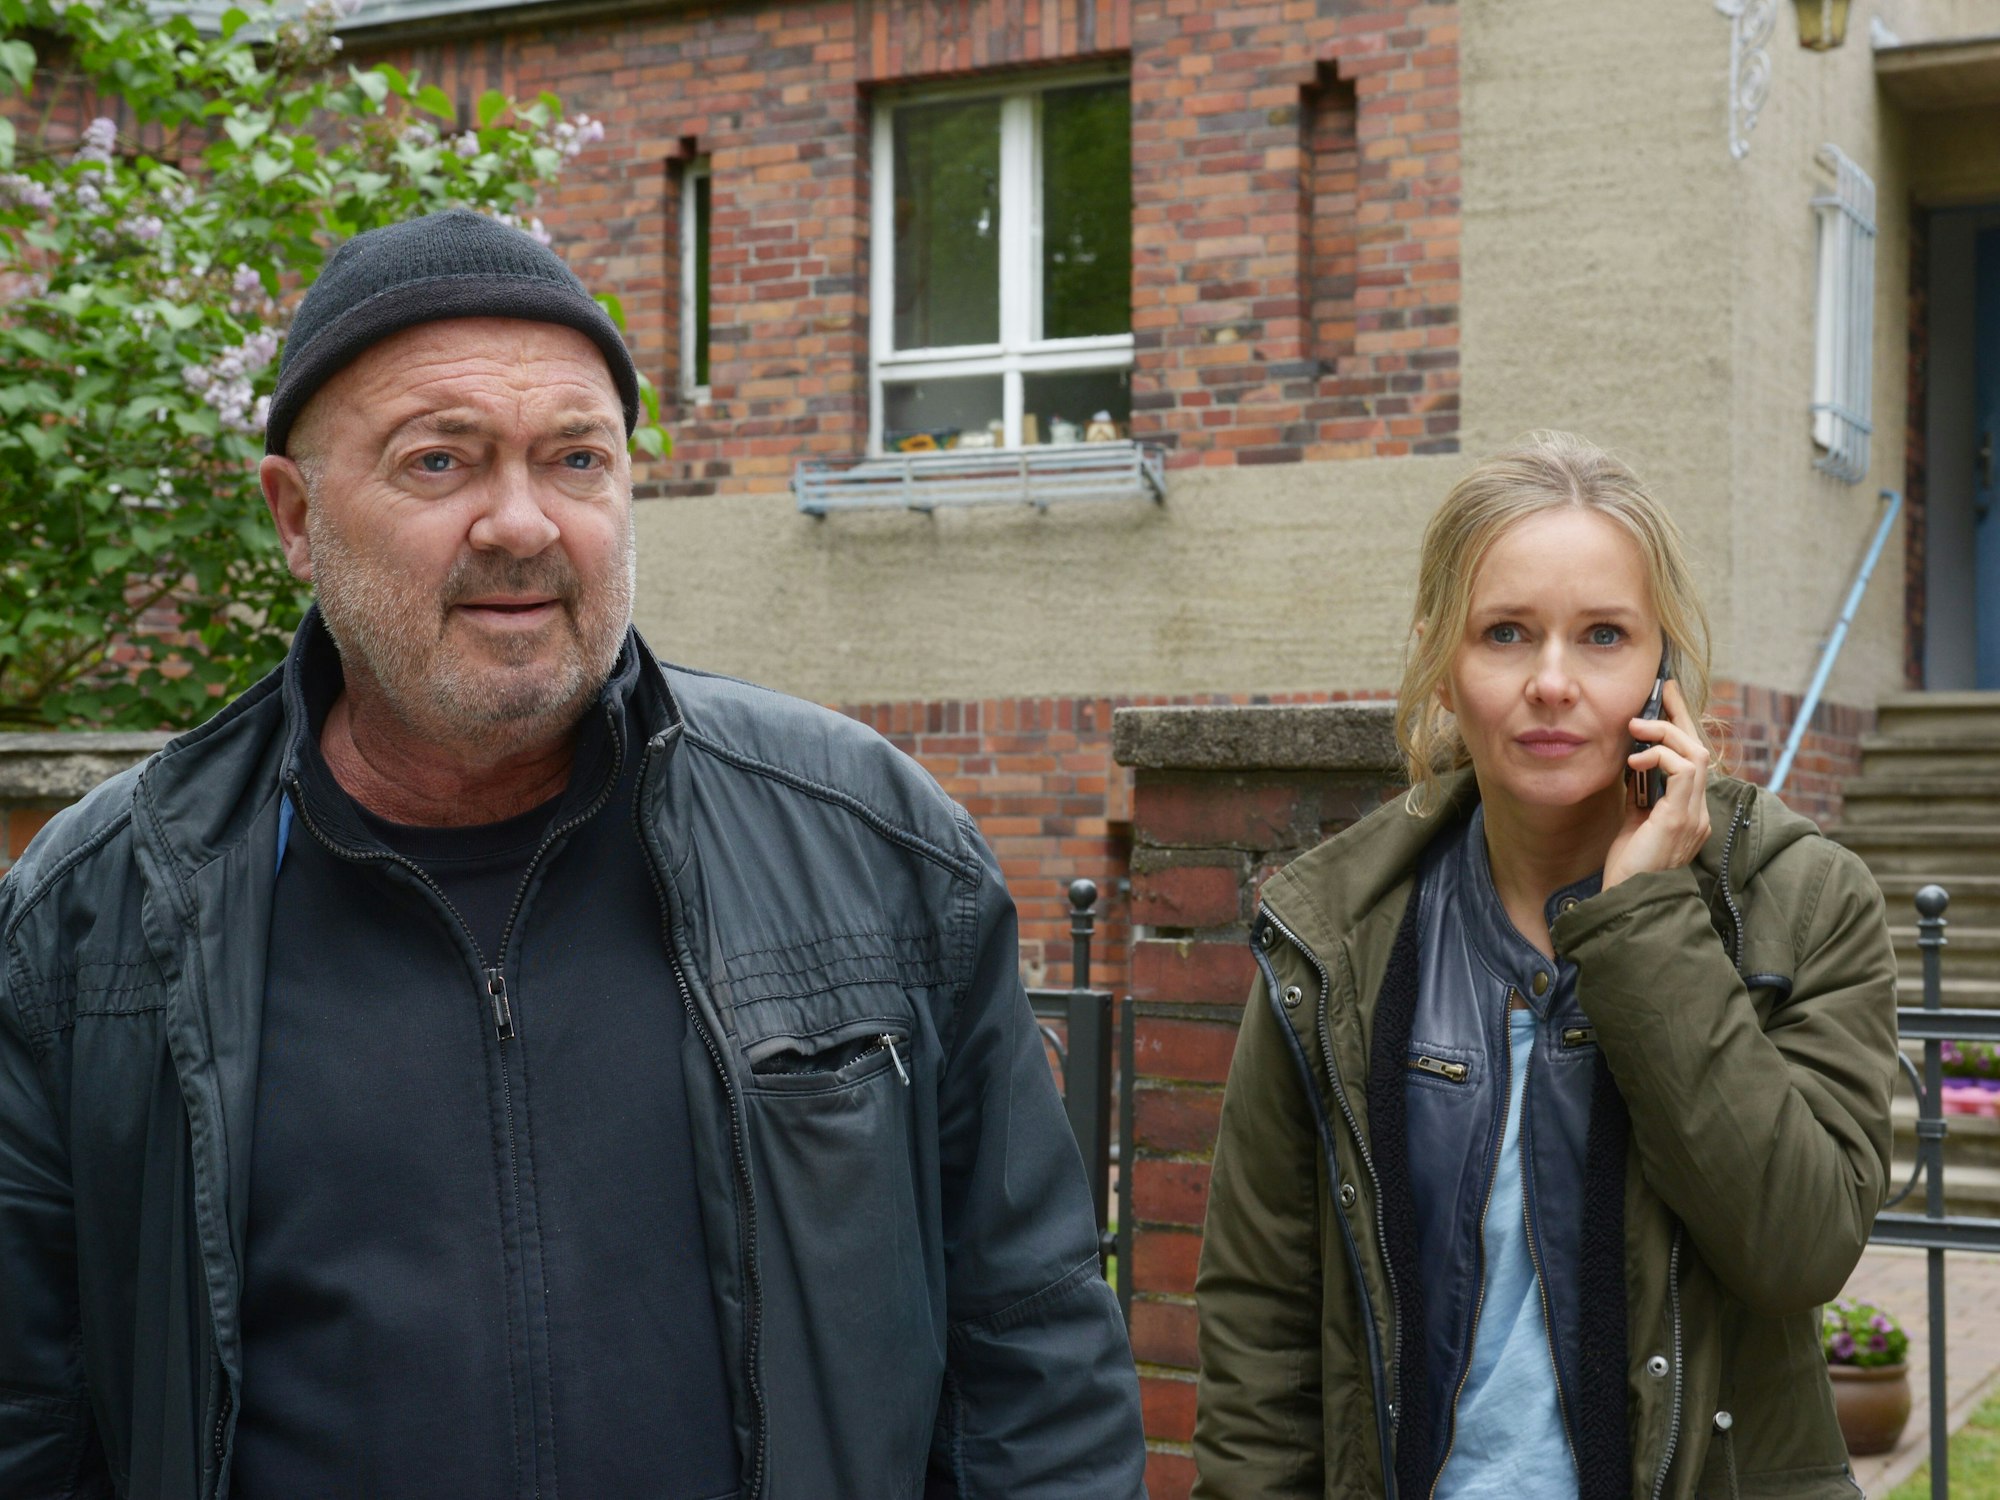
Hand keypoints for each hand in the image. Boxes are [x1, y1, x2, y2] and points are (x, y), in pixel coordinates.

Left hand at [1604, 679, 1711, 889]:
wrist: (1627, 901)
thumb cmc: (1628, 867)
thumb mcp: (1634, 822)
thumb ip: (1640, 795)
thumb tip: (1632, 764)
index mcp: (1690, 812)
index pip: (1693, 761)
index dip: (1683, 727)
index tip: (1668, 697)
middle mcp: (1698, 812)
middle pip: (1700, 751)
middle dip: (1680, 718)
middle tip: (1659, 694)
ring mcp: (1694, 817)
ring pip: (1695, 756)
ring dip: (1666, 734)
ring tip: (1638, 728)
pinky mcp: (1680, 820)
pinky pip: (1681, 772)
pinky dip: (1659, 757)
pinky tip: (1635, 761)